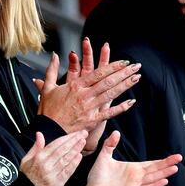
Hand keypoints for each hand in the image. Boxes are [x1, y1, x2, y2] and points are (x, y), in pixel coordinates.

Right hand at [20, 131, 86, 185]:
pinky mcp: (58, 182)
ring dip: (76, 149)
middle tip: (83, 134)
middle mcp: (46, 164)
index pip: (55, 144)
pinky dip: (74, 163)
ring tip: (83, 142)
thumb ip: (35, 147)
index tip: (75, 133)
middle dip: (74, 140)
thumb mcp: (26, 160)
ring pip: (66, 159)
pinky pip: (68, 171)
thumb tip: (39, 134)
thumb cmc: (28, 177)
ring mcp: (53, 174)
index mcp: (39, 157)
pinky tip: (79, 156)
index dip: (67, 138)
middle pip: (63, 150)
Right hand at [35, 38, 140, 152]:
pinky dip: (121, 108)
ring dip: (125, 85)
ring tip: (137, 78)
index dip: (113, 66)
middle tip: (136, 66)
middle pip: (108, 81)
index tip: (124, 62)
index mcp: (75, 86)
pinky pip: (109, 113)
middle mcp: (84, 95)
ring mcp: (89, 108)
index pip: (98, 73)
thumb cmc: (48, 110)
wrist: (48, 130)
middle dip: (124, 73)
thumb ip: (51, 69)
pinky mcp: (92, 120)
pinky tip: (131, 102)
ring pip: (111, 94)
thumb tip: (54, 55)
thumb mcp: (47, 87)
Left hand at [81, 131, 181, 185]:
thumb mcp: (104, 156)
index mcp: (133, 168)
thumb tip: (116, 132)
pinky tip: (164, 181)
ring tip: (175, 168)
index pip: (151, 163)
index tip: (173, 156)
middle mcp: (137, 176)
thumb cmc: (97, 176)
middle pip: (156, 169)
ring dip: (164, 173)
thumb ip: (110, 144)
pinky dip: (155, 185)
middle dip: (167, 164)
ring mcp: (136, 185)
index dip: (162, 160)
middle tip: (179, 158)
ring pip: (153, 178)